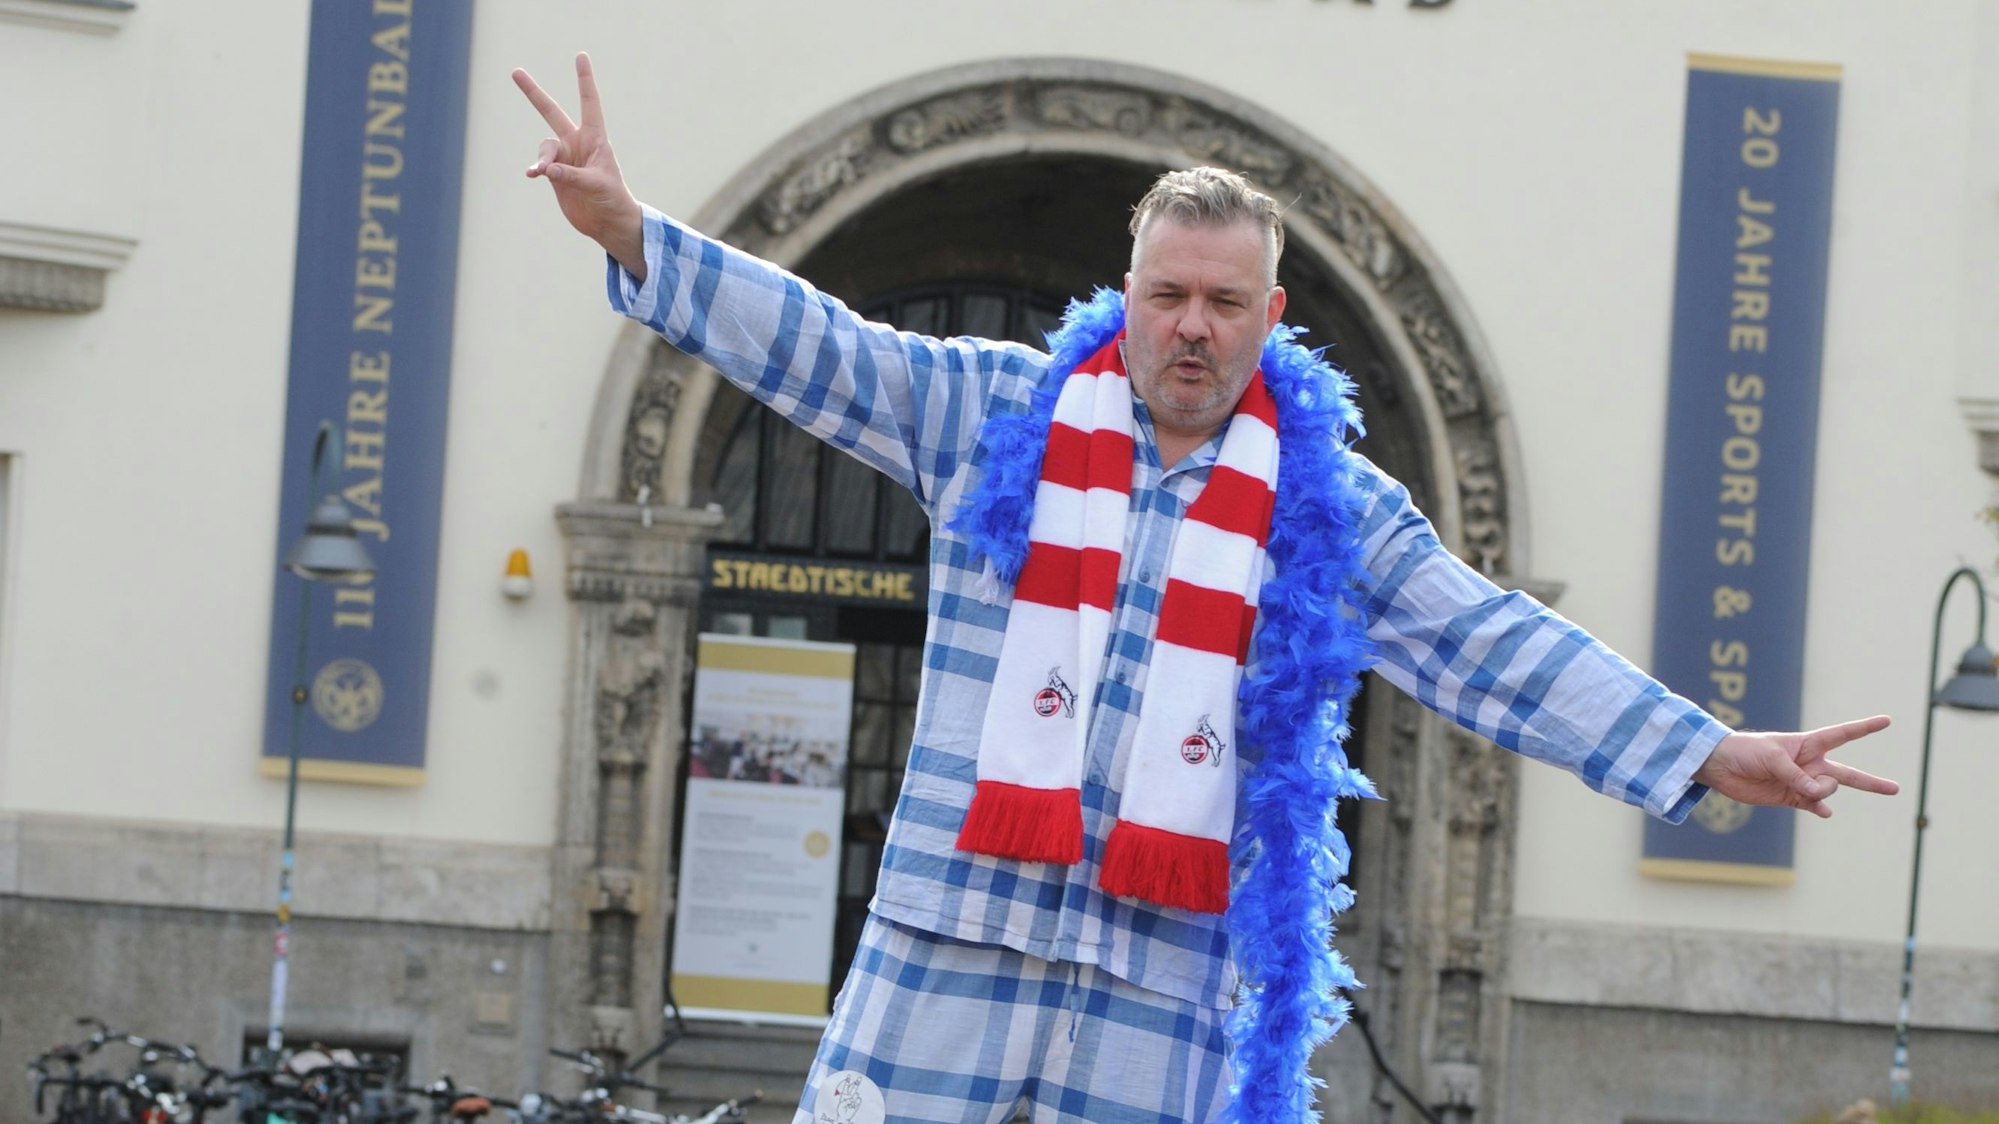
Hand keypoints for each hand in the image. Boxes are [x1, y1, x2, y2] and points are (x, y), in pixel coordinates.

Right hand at [513, 52, 645, 279]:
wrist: (607, 222)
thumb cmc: (613, 199)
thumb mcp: (597, 185)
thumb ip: (571, 175)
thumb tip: (546, 169)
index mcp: (595, 138)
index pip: (589, 103)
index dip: (584, 80)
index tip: (580, 56)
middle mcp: (577, 143)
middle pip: (551, 112)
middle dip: (533, 93)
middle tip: (515, 72)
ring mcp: (564, 158)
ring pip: (544, 147)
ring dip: (542, 158)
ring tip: (542, 173)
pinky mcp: (554, 174)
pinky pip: (539, 165)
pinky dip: (535, 168)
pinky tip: (532, 175)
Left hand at [1692, 715, 1898, 817]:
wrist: (1721, 767)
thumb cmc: (1746, 751)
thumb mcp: (1772, 758)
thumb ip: (1797, 777)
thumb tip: (1821, 795)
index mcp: (1807, 744)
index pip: (1842, 734)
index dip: (1864, 728)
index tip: (1887, 721)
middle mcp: (1810, 764)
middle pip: (1846, 774)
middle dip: (1871, 782)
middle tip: (1896, 788)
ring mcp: (1802, 782)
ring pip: (1828, 791)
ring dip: (1823, 793)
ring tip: (1808, 791)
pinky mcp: (1791, 798)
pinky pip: (1814, 805)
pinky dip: (1821, 808)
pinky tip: (1824, 811)